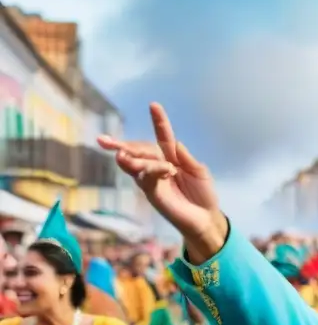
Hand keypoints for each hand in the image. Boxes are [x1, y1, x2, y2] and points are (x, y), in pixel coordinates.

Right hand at [97, 104, 226, 259]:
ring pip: (138, 164)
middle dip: (123, 144)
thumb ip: (187, 158)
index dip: (158, 121)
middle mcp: (159, 166)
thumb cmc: (203, 194)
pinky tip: (163, 170)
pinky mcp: (153, 193)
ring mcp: (153, 180)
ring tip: (123, 154)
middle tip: (105, 141)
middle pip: (140, 150)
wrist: (206, 219)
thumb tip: (175, 143)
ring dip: (133, 158)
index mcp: (172, 157)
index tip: (153, 105)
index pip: (163, 136)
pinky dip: (152, 171)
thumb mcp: (200, 172)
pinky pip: (147, 179)